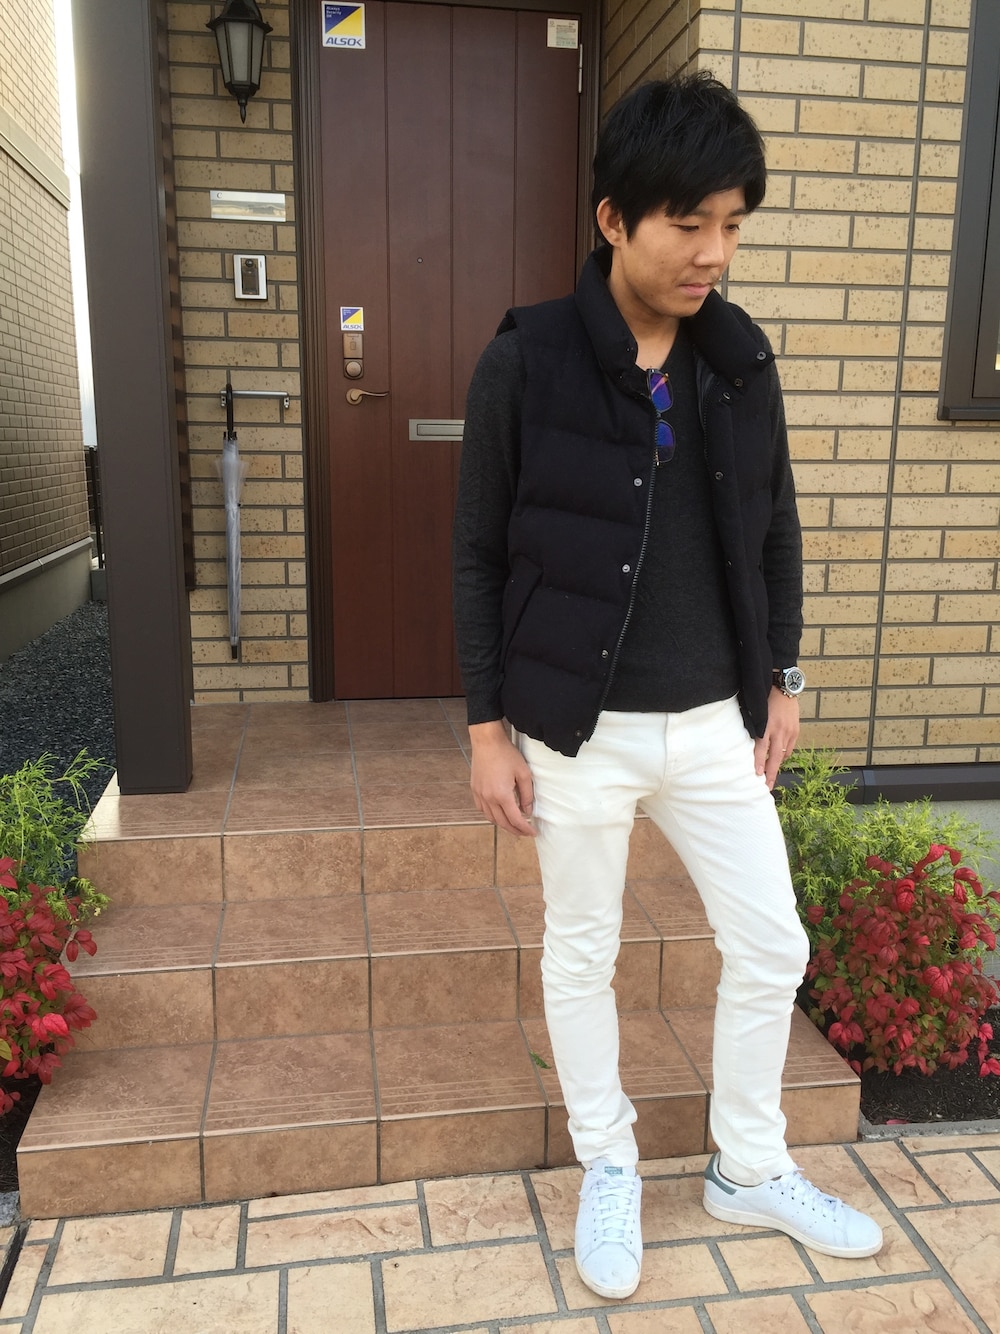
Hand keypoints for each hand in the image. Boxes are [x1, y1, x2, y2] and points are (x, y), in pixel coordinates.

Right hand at [468, 720, 536, 836]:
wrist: (487, 742)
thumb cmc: (506, 754)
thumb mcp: (524, 773)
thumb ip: (527, 795)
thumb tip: (527, 811)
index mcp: (502, 795)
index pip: (515, 819)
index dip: (525, 829)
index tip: (532, 833)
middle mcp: (488, 798)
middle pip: (502, 822)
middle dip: (515, 830)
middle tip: (524, 832)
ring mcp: (479, 794)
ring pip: (491, 818)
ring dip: (502, 824)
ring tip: (513, 825)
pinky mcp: (475, 789)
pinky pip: (482, 809)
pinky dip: (491, 815)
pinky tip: (498, 813)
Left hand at [754, 687, 799, 790]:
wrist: (783, 686)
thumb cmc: (764, 698)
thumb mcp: (755, 712)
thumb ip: (753, 728)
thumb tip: (746, 744)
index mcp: (766, 725)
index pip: (761, 748)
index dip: (759, 762)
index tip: (757, 775)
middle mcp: (779, 730)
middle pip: (774, 757)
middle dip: (771, 773)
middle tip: (767, 787)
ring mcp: (789, 731)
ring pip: (783, 754)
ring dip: (777, 766)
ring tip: (771, 777)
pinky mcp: (795, 730)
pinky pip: (789, 748)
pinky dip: (784, 755)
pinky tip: (778, 760)